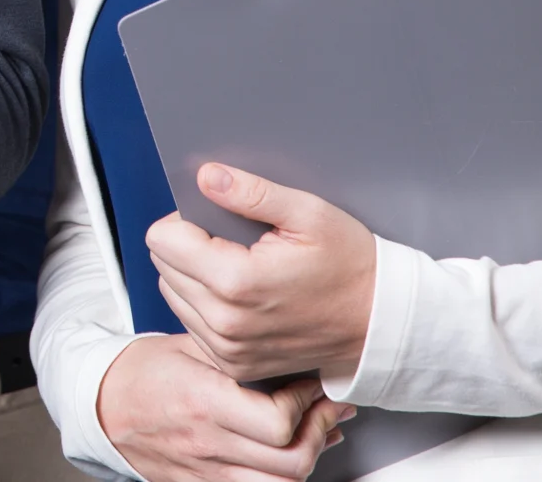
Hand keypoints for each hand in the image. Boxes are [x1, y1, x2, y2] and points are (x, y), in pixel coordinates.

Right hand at [99, 332, 351, 480]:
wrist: (101, 407)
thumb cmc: (140, 373)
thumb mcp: (186, 346)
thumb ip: (235, 352)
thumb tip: (285, 349)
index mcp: (202, 401)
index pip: (276, 422)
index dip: (305, 403)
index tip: (310, 383)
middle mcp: (208, 443)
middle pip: (290, 461)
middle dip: (321, 431)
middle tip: (328, 406)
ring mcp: (207, 471)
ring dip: (309, 458)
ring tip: (319, 432)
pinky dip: (284, 475)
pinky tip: (293, 454)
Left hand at [148, 164, 376, 382]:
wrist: (380, 323)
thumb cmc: (351, 266)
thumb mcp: (308, 214)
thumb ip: (251, 193)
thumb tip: (206, 177)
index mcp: (236, 282)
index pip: (161, 239)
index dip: (184, 220)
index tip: (215, 220)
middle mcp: (225, 323)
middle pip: (162, 266)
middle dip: (187, 246)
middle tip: (231, 243)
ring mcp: (228, 349)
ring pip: (172, 294)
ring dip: (192, 277)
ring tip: (238, 268)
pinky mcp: (234, 365)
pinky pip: (192, 324)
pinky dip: (205, 305)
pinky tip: (240, 296)